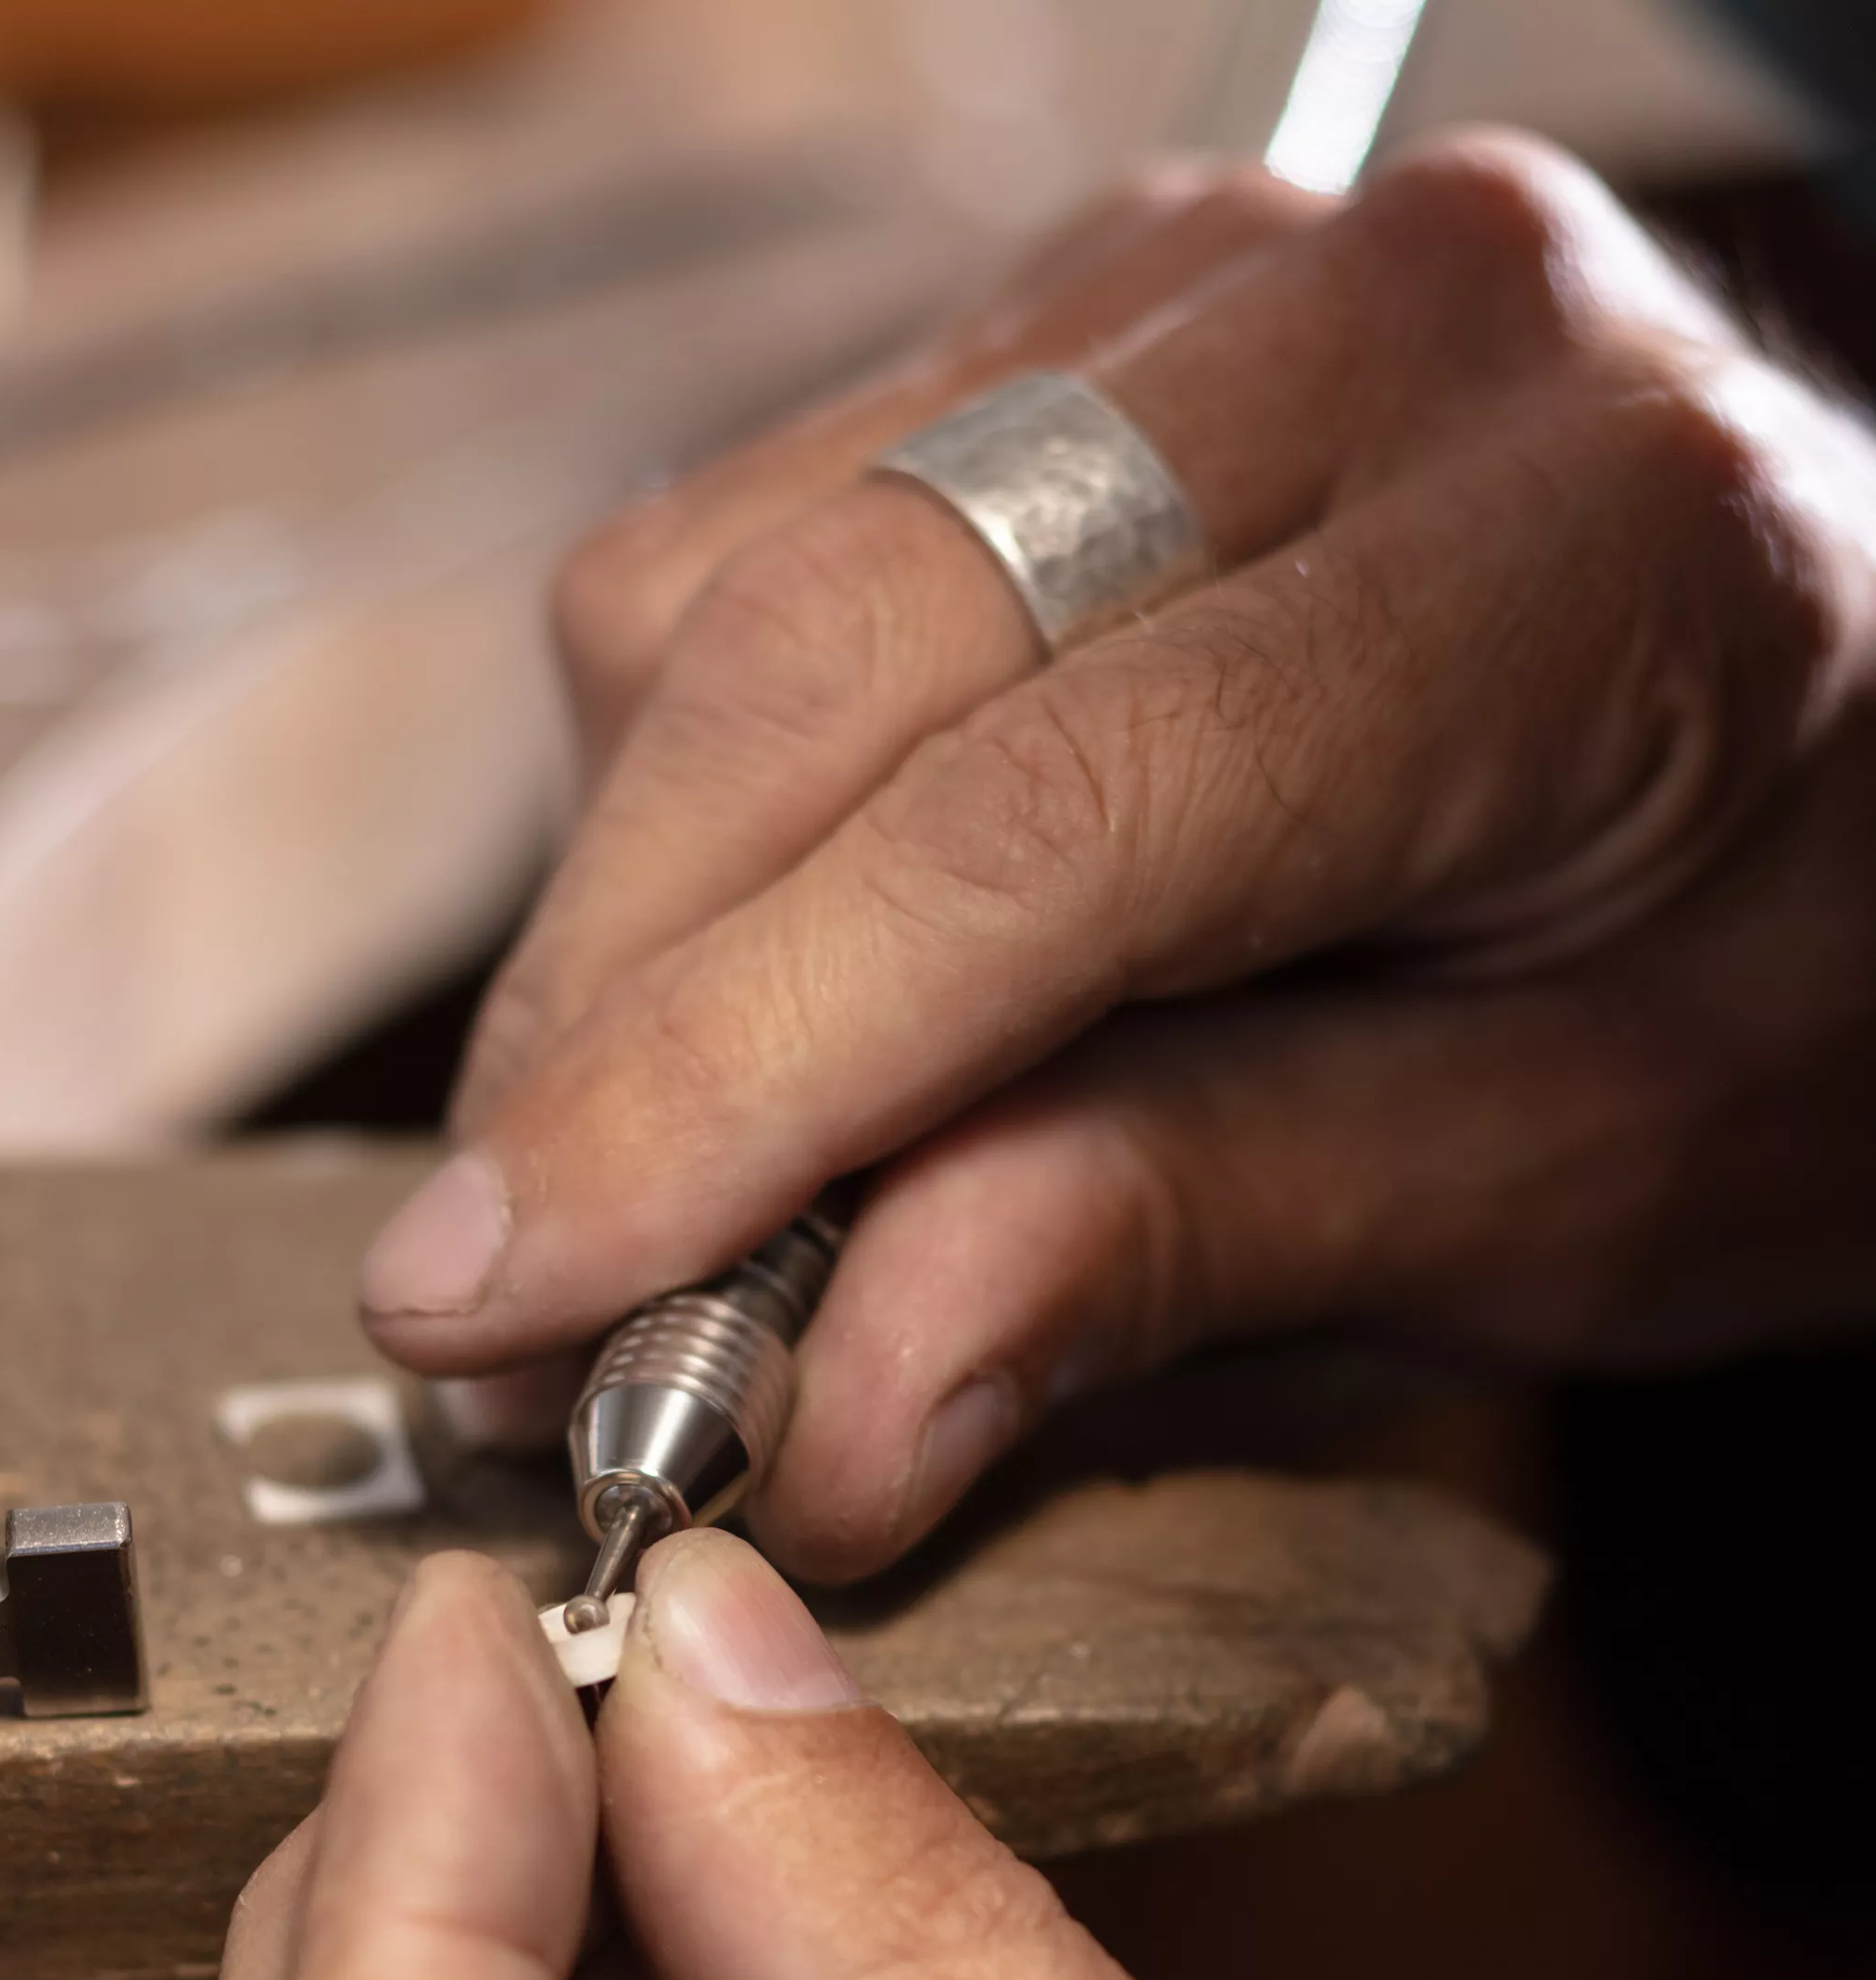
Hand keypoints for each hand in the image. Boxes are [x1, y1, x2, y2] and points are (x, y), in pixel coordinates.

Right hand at [359, 135, 1875, 1576]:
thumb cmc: (1802, 985)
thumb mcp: (1566, 1182)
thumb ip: (1193, 1247)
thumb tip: (826, 1418)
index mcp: (1571, 554)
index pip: (1043, 827)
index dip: (730, 1092)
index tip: (506, 1308)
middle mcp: (1361, 325)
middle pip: (816, 661)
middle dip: (612, 1026)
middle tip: (503, 1311)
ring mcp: (1187, 291)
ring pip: (721, 593)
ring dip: (624, 930)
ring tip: (650, 1192)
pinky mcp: (1061, 332)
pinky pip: (738, 549)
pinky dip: (684, 809)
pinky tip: (753, 992)